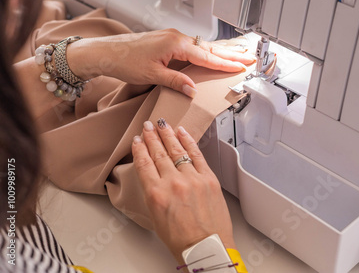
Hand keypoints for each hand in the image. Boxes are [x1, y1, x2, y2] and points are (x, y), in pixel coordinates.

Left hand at [67, 29, 254, 97]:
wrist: (105, 52)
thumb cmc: (124, 61)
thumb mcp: (152, 75)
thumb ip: (176, 81)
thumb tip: (193, 90)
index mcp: (176, 44)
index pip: (207, 56)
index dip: (225, 64)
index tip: (241, 67)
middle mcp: (177, 37)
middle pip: (210, 48)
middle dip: (230, 54)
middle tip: (249, 58)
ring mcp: (172, 37)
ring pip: (202, 46)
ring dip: (220, 52)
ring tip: (237, 55)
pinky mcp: (167, 40)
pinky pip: (193, 47)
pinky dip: (206, 51)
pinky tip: (212, 54)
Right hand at [131, 119, 235, 263]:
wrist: (207, 247)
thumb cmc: (182, 239)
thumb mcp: (156, 217)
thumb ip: (154, 192)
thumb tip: (155, 176)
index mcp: (156, 194)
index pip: (144, 164)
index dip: (139, 149)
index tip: (136, 140)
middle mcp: (173, 183)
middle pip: (159, 153)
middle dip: (152, 137)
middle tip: (148, 126)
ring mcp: (192, 178)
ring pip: (177, 150)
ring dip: (168, 134)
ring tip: (162, 124)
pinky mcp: (209, 178)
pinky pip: (197, 154)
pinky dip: (189, 141)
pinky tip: (182, 132)